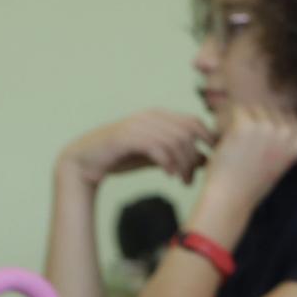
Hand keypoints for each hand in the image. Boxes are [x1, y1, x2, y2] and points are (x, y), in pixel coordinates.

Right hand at [58, 111, 214, 185]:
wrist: (83, 163)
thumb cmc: (121, 159)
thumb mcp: (155, 157)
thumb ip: (177, 155)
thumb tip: (206, 159)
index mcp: (158, 116)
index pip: (193, 121)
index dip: (208, 139)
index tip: (213, 159)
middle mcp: (150, 116)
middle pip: (188, 132)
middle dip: (194, 157)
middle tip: (191, 179)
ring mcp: (137, 125)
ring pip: (175, 141)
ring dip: (183, 164)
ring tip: (182, 180)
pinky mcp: (125, 137)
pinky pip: (157, 147)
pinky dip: (168, 162)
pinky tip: (169, 175)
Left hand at [200, 105, 296, 208]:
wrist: (231, 199)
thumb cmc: (250, 183)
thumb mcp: (277, 160)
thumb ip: (281, 137)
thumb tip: (276, 105)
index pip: (285, 115)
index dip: (266, 125)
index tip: (254, 142)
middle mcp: (287, 132)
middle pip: (267, 109)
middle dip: (251, 121)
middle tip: (238, 143)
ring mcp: (268, 127)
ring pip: (250, 108)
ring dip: (236, 120)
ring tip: (229, 142)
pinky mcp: (245, 125)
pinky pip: (232, 110)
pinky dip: (223, 122)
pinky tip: (220, 139)